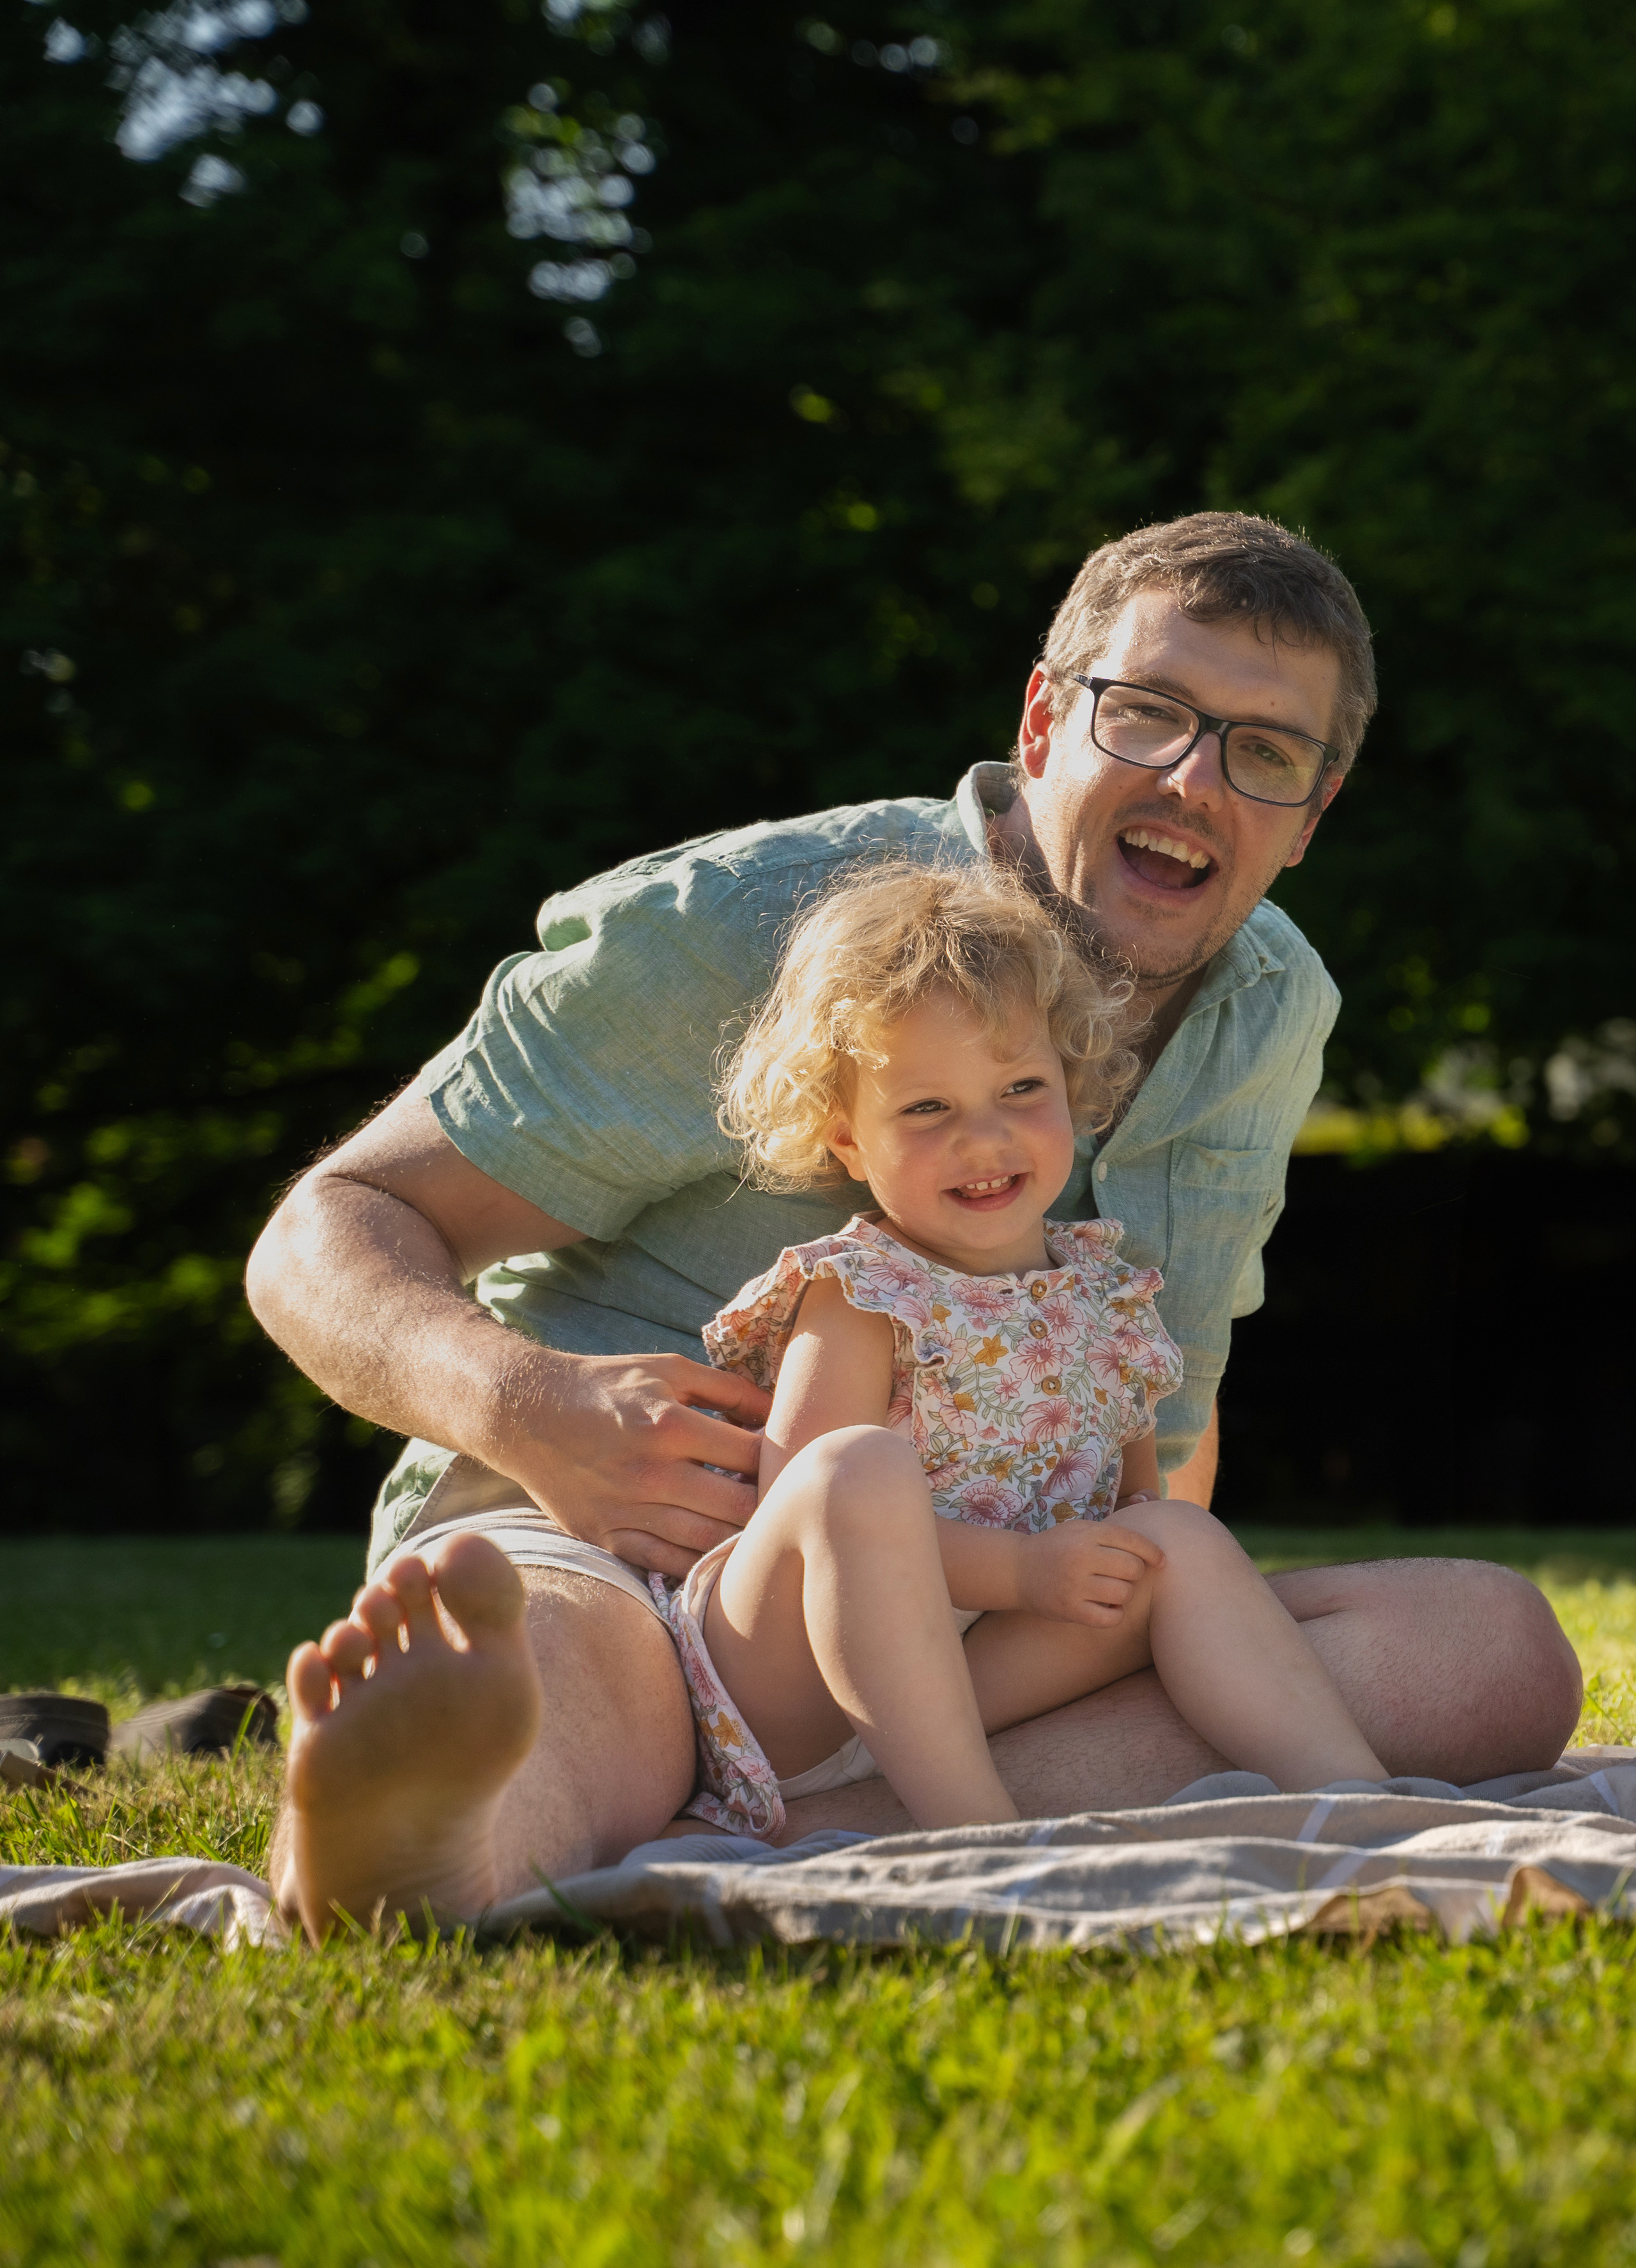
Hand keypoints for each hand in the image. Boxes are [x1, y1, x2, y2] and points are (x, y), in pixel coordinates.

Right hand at [497, 1348, 772, 1577]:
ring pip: (705, 1543)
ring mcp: (626, 1510)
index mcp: (669, 1424)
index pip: (750, 1456)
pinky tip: (715, 1552)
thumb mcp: (668, 1370)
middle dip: (767, 1507)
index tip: (788, 1463)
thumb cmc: (605, 1386)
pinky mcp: (606, 1537)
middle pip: (736, 1508)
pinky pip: (665, 1565)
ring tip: (757, 1530)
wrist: (527, 1414)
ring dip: (739, 1541)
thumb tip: (779, 1412)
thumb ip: (728, 1389)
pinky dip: (696, 1565)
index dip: (779, 1462)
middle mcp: (650, 1472)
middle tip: (782, 1504)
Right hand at [1015, 1519, 1164, 1627]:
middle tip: (1123, 1575)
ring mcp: (1075, 1585)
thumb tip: (1154, 1549)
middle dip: (1134, 1573)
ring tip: (1111, 1590)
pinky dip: (1114, 1615)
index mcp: (1086, 1533)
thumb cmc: (1057, 1548)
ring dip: (1123, 1594)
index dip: (1153, 1552)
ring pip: (1124, 1594)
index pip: (1133, 1541)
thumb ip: (1112, 1534)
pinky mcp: (1070, 1610)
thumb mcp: (1080, 1529)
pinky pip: (1110, 1618)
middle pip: (1133, 1568)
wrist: (1017, 1569)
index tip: (1161, 1561)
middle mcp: (1081, 1557)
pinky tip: (1107, 1608)